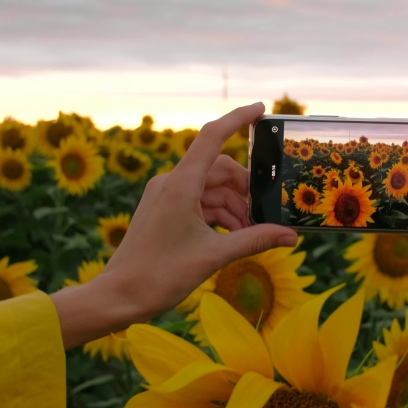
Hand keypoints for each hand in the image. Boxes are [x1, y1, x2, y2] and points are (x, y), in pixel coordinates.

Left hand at [51, 103, 297, 348]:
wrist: (117, 297)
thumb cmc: (159, 275)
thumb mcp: (213, 256)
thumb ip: (255, 240)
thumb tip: (290, 236)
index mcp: (180, 184)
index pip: (212, 137)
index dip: (238, 119)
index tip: (262, 109)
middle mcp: (171, 183)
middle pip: (219, 170)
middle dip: (245, 190)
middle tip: (266, 214)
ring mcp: (166, 196)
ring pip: (212, 189)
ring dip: (234, 208)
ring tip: (249, 236)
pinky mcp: (164, 211)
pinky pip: (200, 203)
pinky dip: (219, 215)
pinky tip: (233, 237)